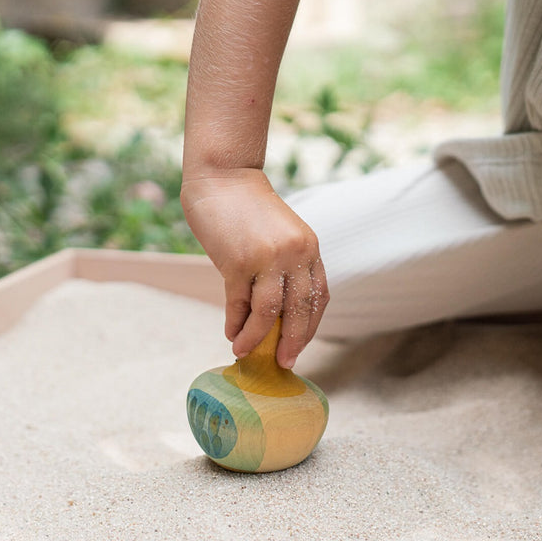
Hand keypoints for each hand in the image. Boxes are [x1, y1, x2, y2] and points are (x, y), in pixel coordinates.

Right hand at [181, 168, 328, 367]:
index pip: (318, 297)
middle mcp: (294, 254)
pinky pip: (239, 304)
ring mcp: (267, 258)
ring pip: (268, 314)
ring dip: (256, 339)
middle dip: (292, 342)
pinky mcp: (237, 262)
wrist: (223, 177)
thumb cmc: (248, 209)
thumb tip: (277, 317)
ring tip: (244, 352)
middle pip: (299, 311)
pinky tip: (231, 334)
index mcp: (310, 248)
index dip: (310, 327)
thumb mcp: (281, 236)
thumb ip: (285, 268)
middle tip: (283, 363)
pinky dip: (235, 323)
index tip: (299, 346)